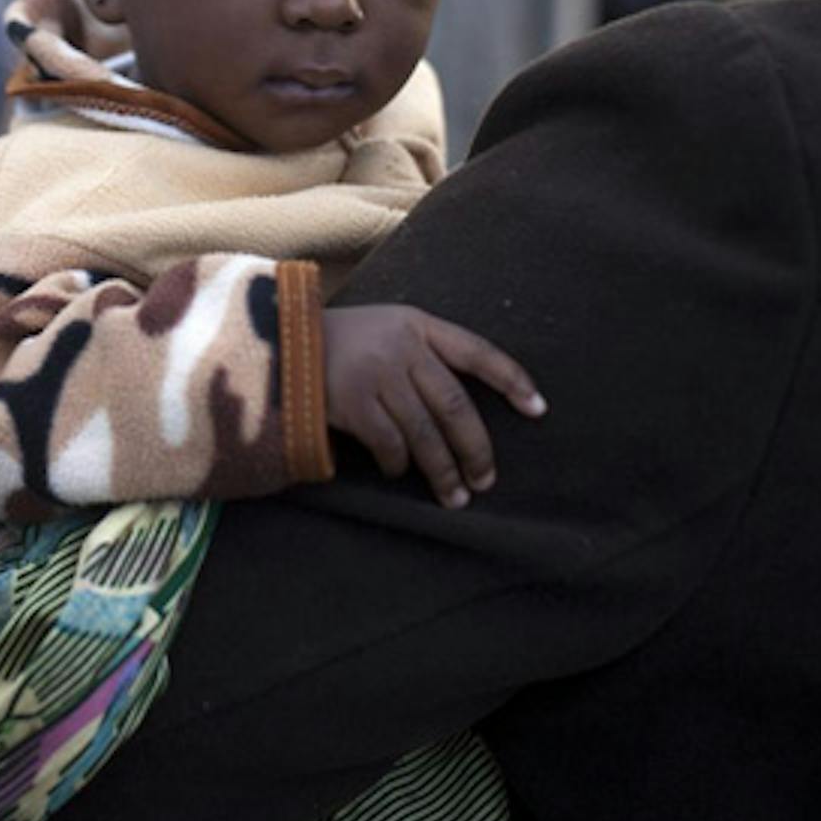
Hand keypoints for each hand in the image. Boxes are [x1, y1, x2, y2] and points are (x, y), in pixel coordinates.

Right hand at [320, 305, 544, 508]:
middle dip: (476, 447)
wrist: (281, 340)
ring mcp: (377, 373)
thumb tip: (462, 414)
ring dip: (443, 469)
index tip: (538, 409)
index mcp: (418, 324)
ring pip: (425, 431)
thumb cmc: (344, 342)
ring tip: (456, 496)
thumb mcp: (388, 330)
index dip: (512, 379)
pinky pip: (389, 442)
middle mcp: (402, 347)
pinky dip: (398, 463)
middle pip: (455, 404)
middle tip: (486, 480)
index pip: (477, 351)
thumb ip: (423, 355)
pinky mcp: (351, 401)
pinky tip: (399, 471)